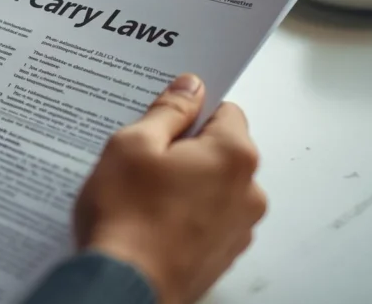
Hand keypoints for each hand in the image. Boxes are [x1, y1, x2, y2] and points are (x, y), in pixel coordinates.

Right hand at [74, 74, 265, 303]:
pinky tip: (151, 222)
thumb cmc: (126, 217)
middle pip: (220, 151)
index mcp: (233, 155)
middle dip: (185, 150)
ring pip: (214, 187)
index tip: (161, 122)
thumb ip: (168, 110)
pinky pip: (208, 220)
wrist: (123, 288)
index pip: (224, 110)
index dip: (189, 112)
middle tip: (143, 161)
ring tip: (142, 197)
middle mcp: (248, 192)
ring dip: (186, 185)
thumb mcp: (133, 144)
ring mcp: (239, 228)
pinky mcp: (223, 256)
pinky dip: (185, 216)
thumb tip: (190, 87)